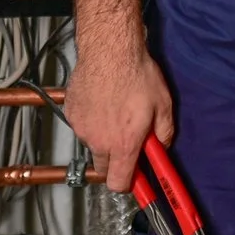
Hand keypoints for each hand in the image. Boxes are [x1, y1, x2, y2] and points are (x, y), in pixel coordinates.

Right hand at [64, 38, 173, 193]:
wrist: (110, 50)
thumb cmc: (138, 75)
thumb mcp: (164, 105)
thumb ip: (164, 134)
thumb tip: (161, 147)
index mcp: (123, 145)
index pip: (119, 184)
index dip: (128, 184)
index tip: (135, 178)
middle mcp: (99, 142)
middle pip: (104, 169)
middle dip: (116, 161)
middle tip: (127, 141)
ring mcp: (82, 128)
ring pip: (93, 145)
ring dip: (104, 137)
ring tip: (116, 110)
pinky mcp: (71, 114)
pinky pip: (83, 126)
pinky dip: (92, 120)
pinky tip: (102, 101)